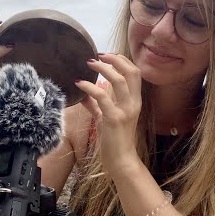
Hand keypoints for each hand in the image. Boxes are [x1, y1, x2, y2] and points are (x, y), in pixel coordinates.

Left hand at [74, 53, 141, 175]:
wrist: (121, 161)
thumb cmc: (115, 141)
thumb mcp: (106, 118)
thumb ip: (97, 105)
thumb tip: (83, 94)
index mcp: (135, 101)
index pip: (135, 73)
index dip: (122, 61)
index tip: (107, 55)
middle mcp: (134, 103)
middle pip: (132, 72)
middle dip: (116, 59)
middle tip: (99, 55)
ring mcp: (125, 110)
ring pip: (119, 80)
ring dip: (104, 68)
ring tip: (90, 63)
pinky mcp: (114, 119)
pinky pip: (102, 97)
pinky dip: (90, 87)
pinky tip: (79, 83)